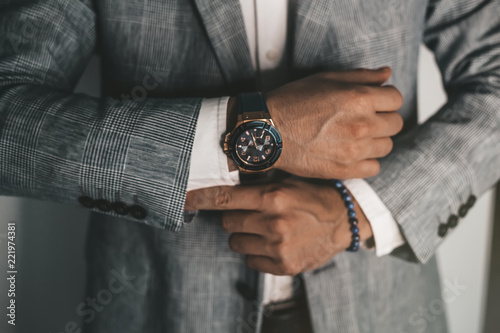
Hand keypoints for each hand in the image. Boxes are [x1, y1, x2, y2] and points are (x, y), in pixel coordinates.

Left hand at [185, 178, 372, 275]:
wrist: (344, 221)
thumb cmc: (313, 196)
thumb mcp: (289, 181)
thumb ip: (259, 183)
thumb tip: (225, 179)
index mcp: (273, 197)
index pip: (224, 199)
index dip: (200, 199)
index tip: (184, 199)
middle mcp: (273, 222)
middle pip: (227, 221)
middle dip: (235, 216)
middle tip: (253, 213)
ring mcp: (278, 247)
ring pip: (236, 243)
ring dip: (245, 235)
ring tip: (266, 229)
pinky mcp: (284, 266)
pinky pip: (250, 260)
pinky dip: (257, 253)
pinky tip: (274, 243)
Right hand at [263, 67, 402, 178]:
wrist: (267, 131)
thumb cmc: (292, 103)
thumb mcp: (326, 79)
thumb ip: (361, 76)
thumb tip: (387, 74)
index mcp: (359, 98)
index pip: (396, 99)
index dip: (385, 99)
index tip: (374, 102)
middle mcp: (361, 125)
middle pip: (395, 123)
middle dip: (383, 119)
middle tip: (363, 119)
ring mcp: (354, 150)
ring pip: (386, 146)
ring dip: (375, 140)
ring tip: (354, 136)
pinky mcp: (345, 170)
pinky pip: (374, 167)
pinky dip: (366, 161)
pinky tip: (351, 153)